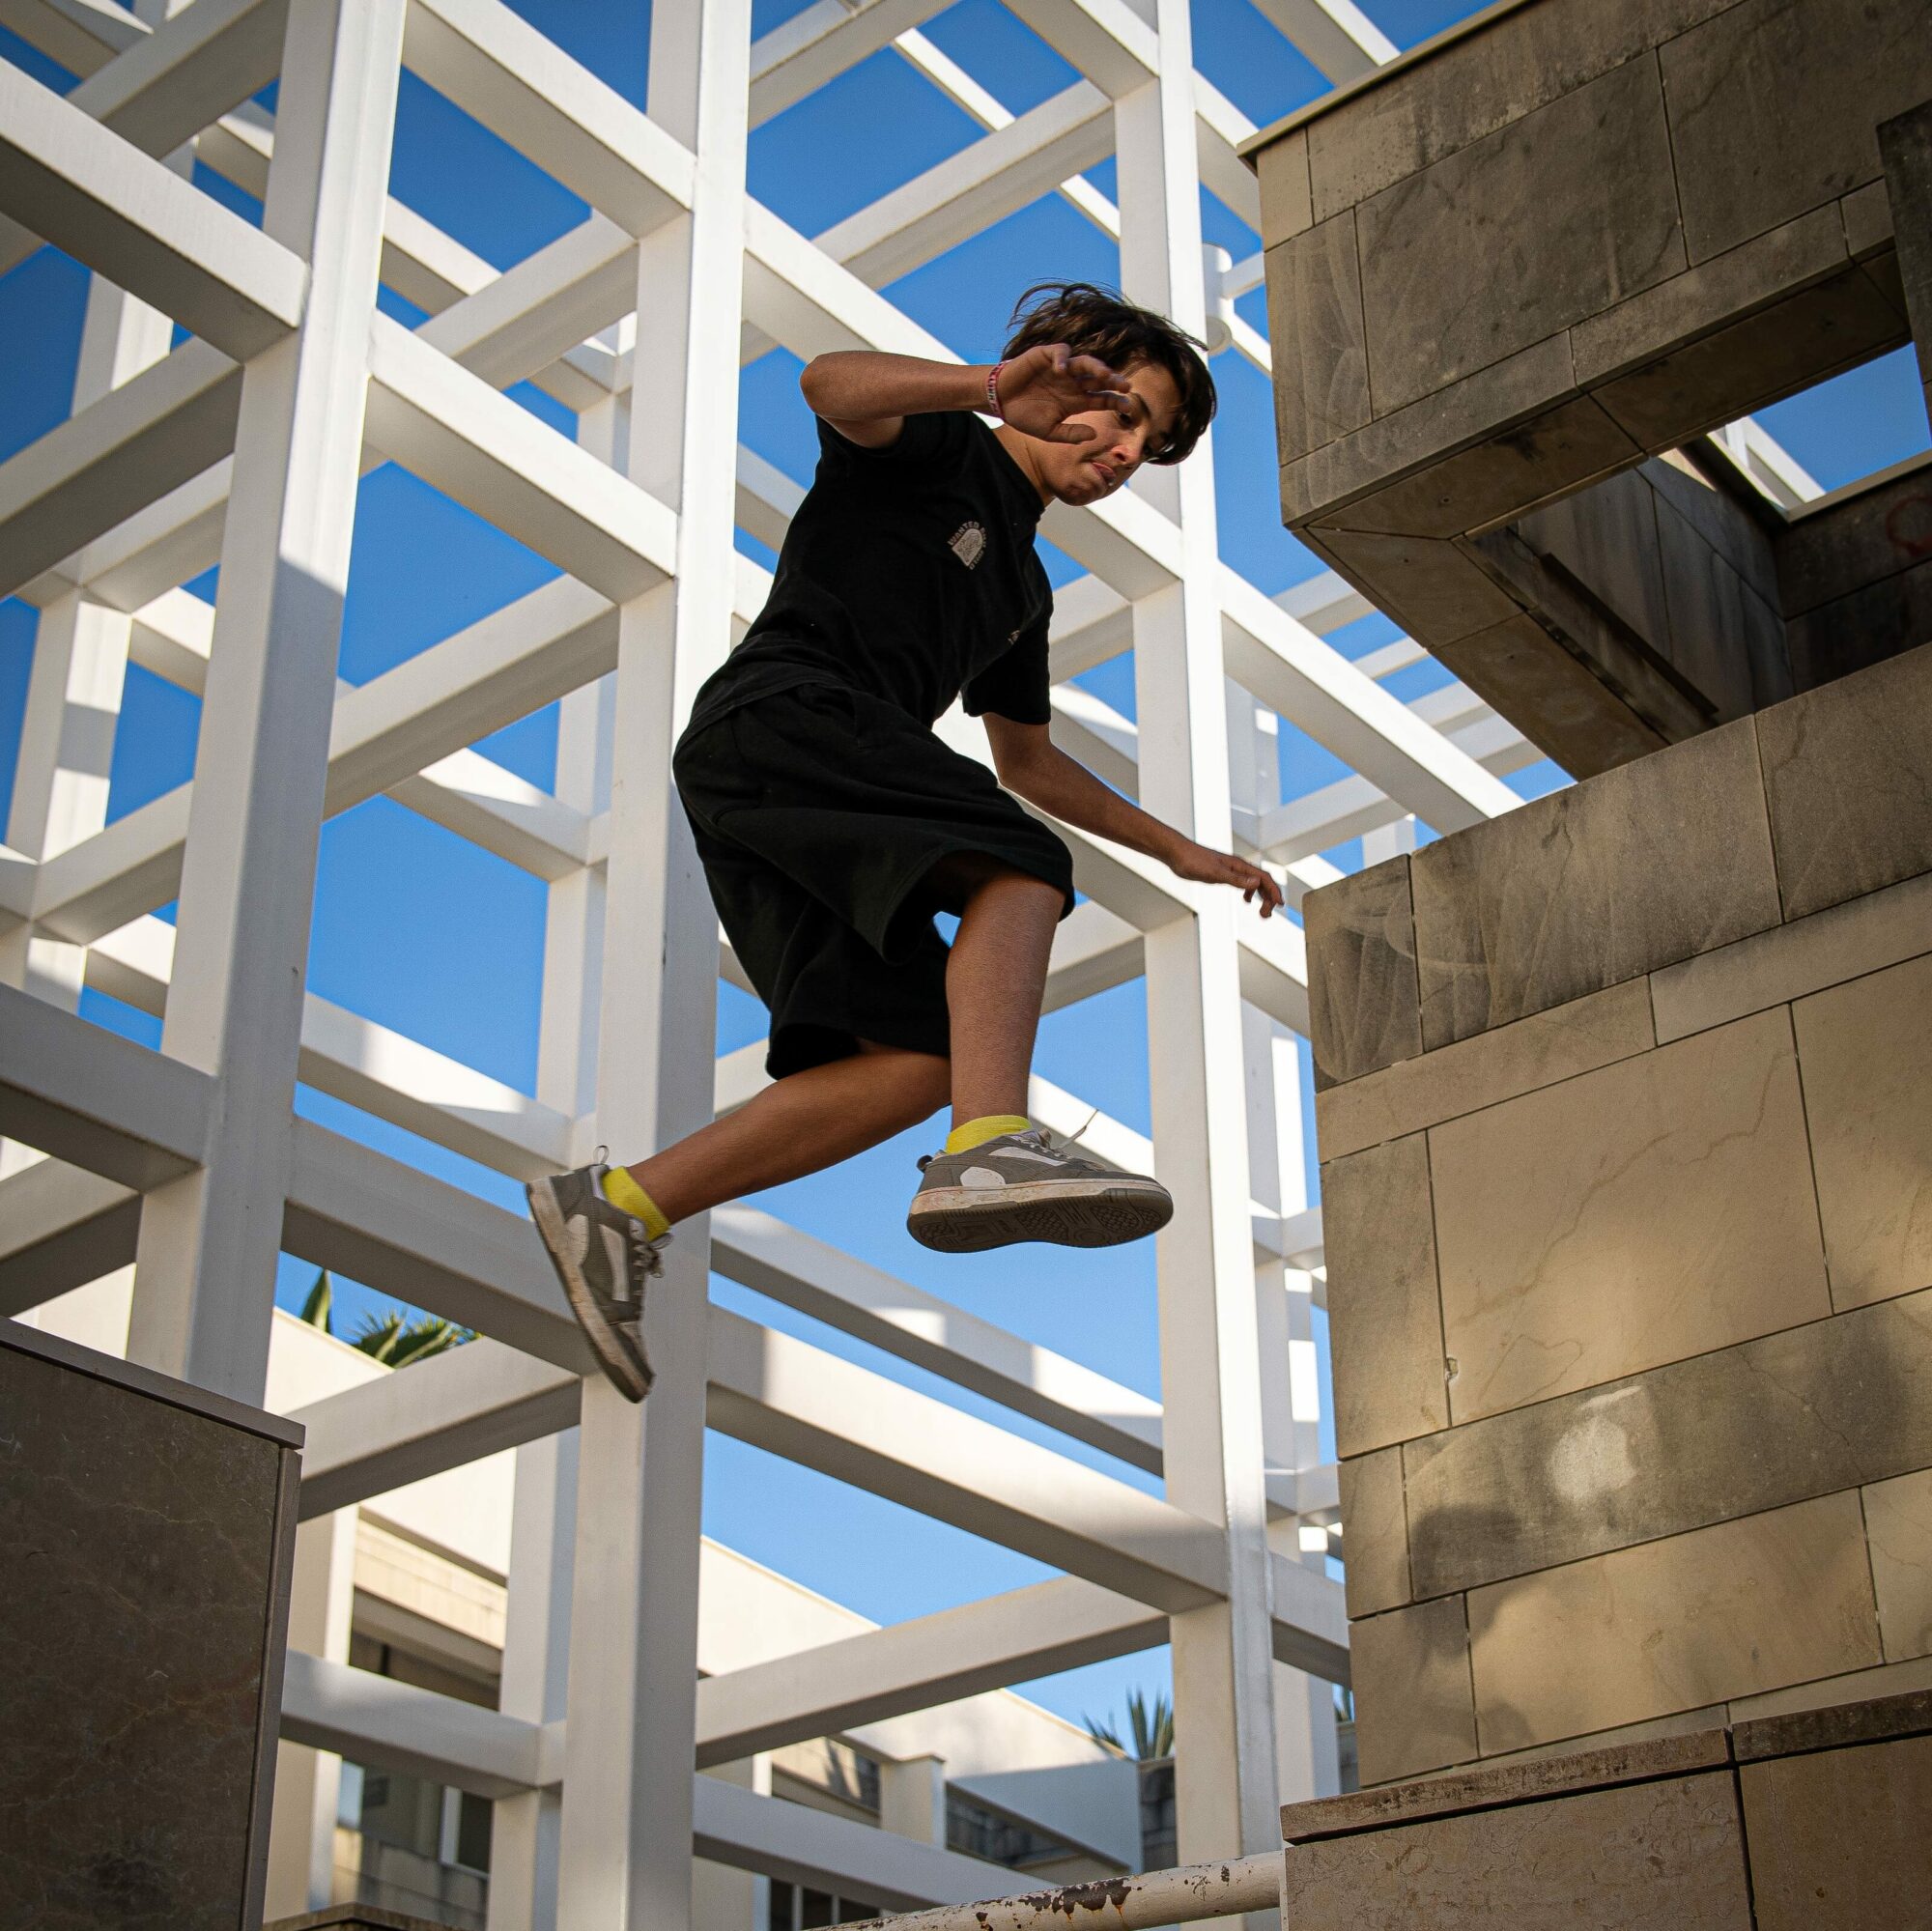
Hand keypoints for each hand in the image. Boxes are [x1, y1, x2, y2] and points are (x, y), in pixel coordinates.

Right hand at [992, 344, 1131, 443]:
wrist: (1000, 401)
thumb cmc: (1024, 416)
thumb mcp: (1049, 432)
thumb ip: (1071, 434)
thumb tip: (1094, 435)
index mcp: (1076, 400)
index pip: (1101, 398)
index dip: (1115, 401)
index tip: (1128, 407)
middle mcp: (1073, 382)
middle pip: (1098, 378)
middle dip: (1112, 381)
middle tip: (1125, 386)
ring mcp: (1061, 368)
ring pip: (1084, 362)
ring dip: (1096, 367)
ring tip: (1105, 375)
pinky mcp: (1046, 355)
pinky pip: (1060, 352)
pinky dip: (1063, 359)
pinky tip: (1062, 370)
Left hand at [1167, 841, 1284, 918]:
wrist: (1177, 853)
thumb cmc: (1193, 861)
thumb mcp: (1215, 873)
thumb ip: (1236, 879)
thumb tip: (1257, 883)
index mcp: (1239, 866)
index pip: (1264, 878)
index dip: (1274, 891)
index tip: (1279, 905)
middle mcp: (1238, 867)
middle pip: (1262, 882)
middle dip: (1269, 898)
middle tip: (1266, 915)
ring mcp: (1230, 870)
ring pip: (1253, 883)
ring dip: (1262, 897)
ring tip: (1262, 912)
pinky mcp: (1222, 873)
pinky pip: (1243, 883)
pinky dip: (1250, 892)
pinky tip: (1247, 900)